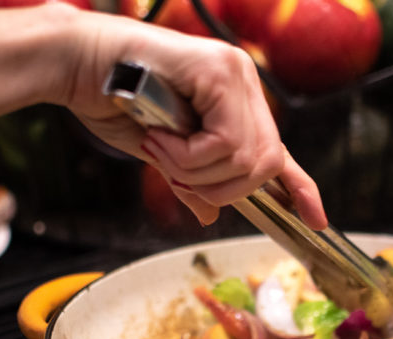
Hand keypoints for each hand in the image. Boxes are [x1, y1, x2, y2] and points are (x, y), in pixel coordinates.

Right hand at [60, 12, 326, 229]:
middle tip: (178, 176)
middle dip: (223, 187)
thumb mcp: (161, 154)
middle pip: (266, 163)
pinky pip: (223, 142)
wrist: (76, 65)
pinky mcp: (216, 71)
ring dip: (198, 171)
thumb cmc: (113, 101)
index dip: (300, 188)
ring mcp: (233, 74)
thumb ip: (190, 180)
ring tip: (161, 150)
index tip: (316, 220)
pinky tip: (160, 139)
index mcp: (235, 100)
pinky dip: (189, 157)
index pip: (280, 152)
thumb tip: (209, 215)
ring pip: (245, 157)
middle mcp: (243, 83)